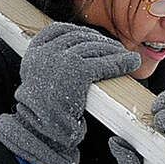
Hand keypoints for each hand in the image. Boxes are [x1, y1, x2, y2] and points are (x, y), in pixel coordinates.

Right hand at [0, 21, 139, 163]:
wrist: (44, 133)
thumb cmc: (46, 112)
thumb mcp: (41, 80)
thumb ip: (52, 63)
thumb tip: (78, 50)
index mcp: (33, 53)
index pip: (57, 30)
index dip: (78, 32)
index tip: (93, 38)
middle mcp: (44, 53)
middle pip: (78, 38)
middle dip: (100, 42)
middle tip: (116, 49)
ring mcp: (59, 60)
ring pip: (94, 47)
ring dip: (114, 51)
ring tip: (127, 57)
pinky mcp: (77, 71)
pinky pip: (104, 62)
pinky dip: (121, 62)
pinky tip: (131, 63)